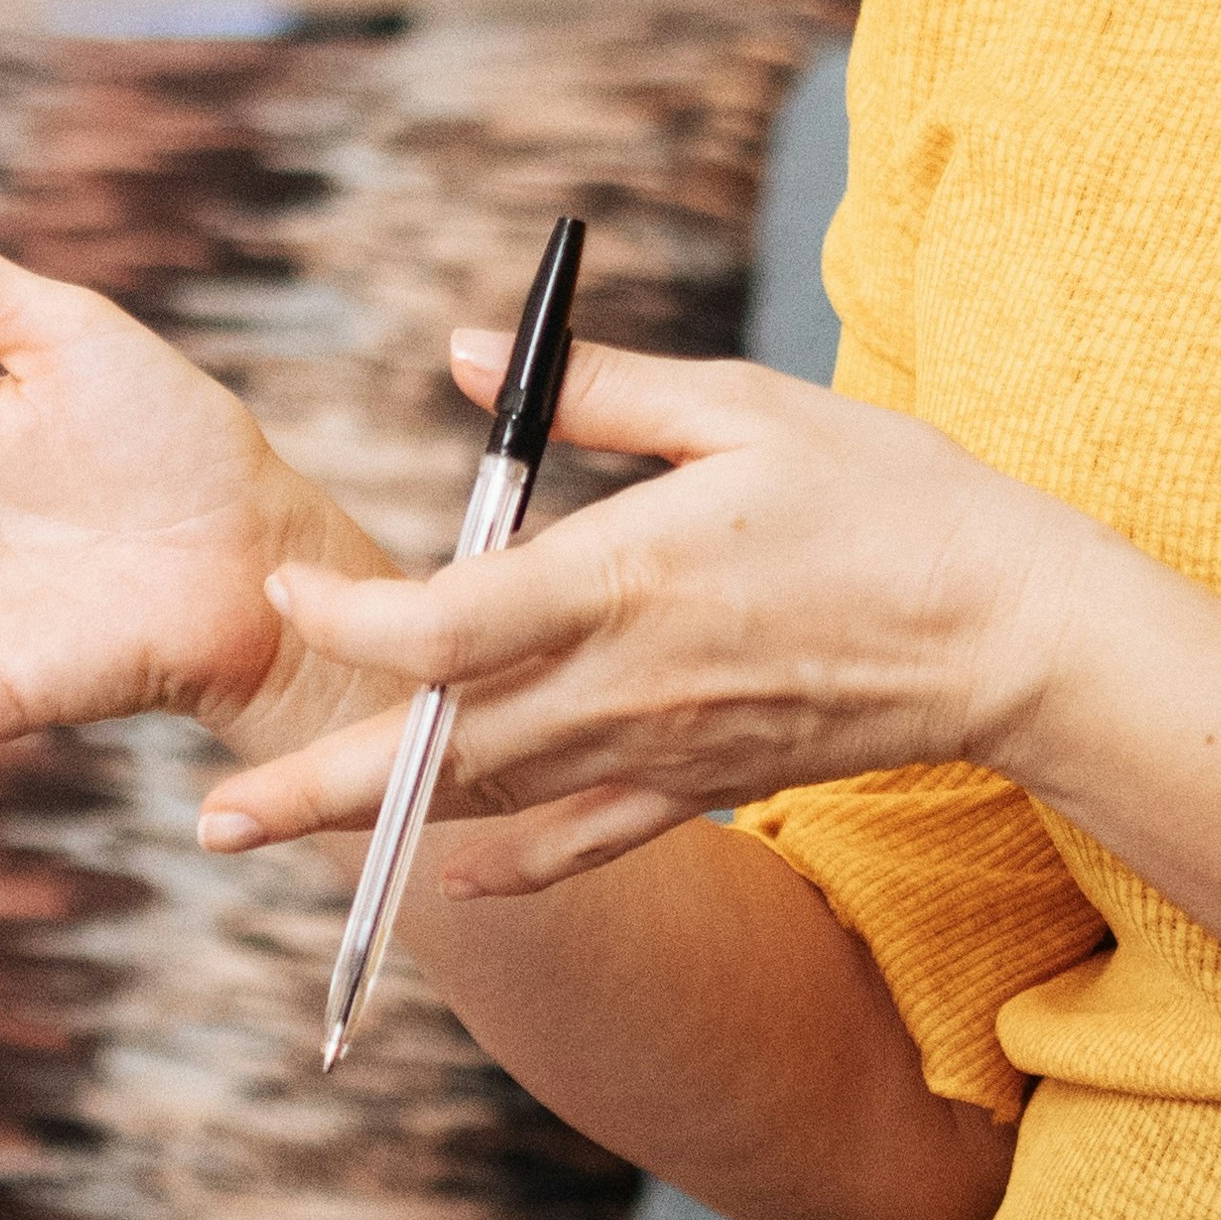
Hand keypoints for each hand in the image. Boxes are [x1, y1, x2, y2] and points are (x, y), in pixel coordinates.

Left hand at [195, 339, 1128, 895]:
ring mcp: (660, 750)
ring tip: (277, 833)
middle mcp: (622, 682)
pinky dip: (510, 863)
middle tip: (210, 817)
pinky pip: (584, 841)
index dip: (345, 615)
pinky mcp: (704, 784)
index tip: (285, 590)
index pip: (441, 625)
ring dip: (376, 824)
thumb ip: (589, 393)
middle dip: (313, 785)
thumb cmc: (886, 493)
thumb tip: (457, 350)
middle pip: (434, 748)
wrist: (1010, 628)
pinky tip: (448, 868)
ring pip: (489, 800)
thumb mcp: (741, 407)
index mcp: (619, 578)